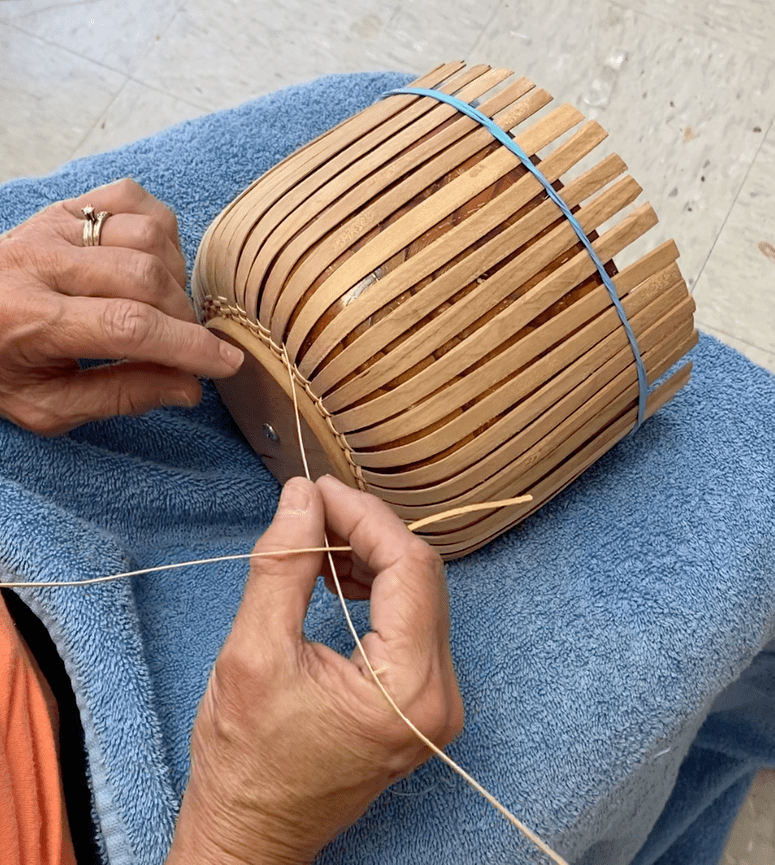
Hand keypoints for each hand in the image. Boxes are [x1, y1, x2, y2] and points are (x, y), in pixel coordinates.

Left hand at [0, 178, 243, 433]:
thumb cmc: (1, 368)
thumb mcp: (47, 406)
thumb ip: (119, 397)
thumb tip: (189, 388)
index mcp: (28, 319)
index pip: (129, 326)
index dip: (188, 347)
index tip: (226, 364)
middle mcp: (39, 262)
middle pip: (145, 278)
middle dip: (183, 320)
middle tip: (184, 347)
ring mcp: (53, 226)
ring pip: (147, 236)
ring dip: (174, 278)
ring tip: (163, 308)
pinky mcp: (65, 207)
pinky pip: (133, 200)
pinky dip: (160, 232)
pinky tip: (153, 264)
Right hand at [167, 475, 463, 864]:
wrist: (252, 833)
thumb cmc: (246, 763)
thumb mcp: (253, 654)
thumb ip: (284, 566)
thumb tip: (302, 497)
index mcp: (409, 687)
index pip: (410, 567)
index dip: (365, 517)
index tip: (318, 491)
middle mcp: (440, 694)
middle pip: (420, 576)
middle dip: (366, 532)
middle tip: (312, 510)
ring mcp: (435, 699)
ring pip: (417, 593)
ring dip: (368, 557)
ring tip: (315, 545)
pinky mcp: (419, 699)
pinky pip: (409, 620)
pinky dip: (373, 588)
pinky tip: (333, 576)